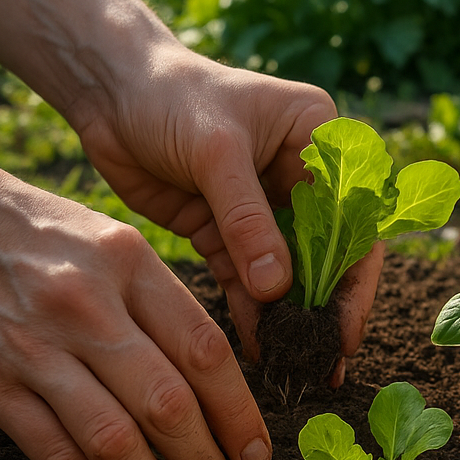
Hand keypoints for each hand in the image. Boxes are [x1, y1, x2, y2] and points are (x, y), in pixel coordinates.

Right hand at [0, 154, 269, 459]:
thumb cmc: (52, 238)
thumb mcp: (119, 245)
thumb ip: (168, 306)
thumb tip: (227, 385)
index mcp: (129, 264)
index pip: (203, 350)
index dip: (240, 413)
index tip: (259, 454)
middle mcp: (84, 307)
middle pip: (165, 404)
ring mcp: (33, 348)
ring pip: (112, 441)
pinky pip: (54, 453)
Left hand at [74, 47, 381, 383]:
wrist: (106, 92)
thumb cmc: (170, 96)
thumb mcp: (215, 152)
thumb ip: (248, 220)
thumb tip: (279, 289)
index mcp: (320, 138)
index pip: (353, 215)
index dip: (353, 275)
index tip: (343, 327)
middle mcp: (302, 174)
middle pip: (328, 251)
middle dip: (326, 307)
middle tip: (326, 363)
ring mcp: (264, 206)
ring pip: (287, 271)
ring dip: (290, 317)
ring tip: (293, 366)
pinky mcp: (225, 229)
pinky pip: (246, 278)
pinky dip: (251, 311)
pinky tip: (257, 347)